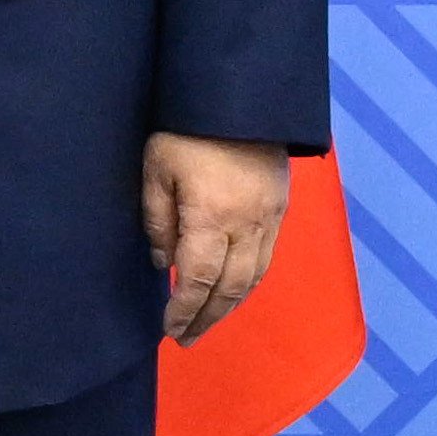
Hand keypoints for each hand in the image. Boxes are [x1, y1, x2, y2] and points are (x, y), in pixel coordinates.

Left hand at [144, 132, 288, 344]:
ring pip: (253, 278)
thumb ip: (158, 219)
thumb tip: (164, 262)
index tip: (170, 329)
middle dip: (208, 318)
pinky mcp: (280, 208)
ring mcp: (269, 218)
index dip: (185, 310)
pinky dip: (248, 282)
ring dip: (230, 306)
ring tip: (208, 322)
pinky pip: (267, 258)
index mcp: (211, 217)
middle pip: (230, 288)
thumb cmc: (186, 129)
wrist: (240, 96)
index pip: (199, 280)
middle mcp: (247, 225)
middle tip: (187, 339)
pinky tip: (233, 290)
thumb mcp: (156, 168)